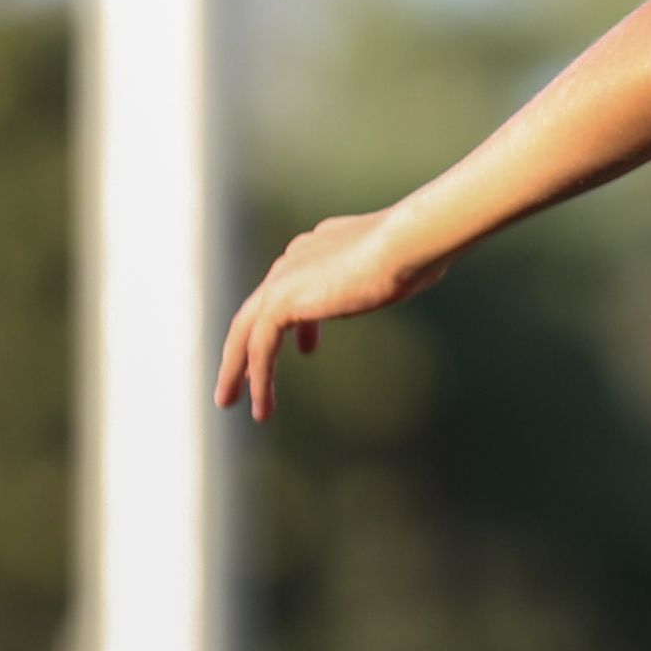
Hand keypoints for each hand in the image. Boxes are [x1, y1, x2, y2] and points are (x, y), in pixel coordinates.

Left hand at [213, 210, 433, 421]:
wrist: (405, 243)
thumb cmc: (416, 252)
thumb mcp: (395, 266)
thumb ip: (381, 274)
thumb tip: (393, 280)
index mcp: (317, 248)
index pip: (295, 287)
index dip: (300, 323)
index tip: (308, 348)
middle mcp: (293, 260)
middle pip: (257, 311)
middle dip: (246, 348)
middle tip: (242, 378)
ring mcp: (282, 279)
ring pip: (247, 333)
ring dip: (239, 371)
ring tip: (235, 403)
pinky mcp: (281, 302)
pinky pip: (259, 349)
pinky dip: (258, 379)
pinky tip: (262, 406)